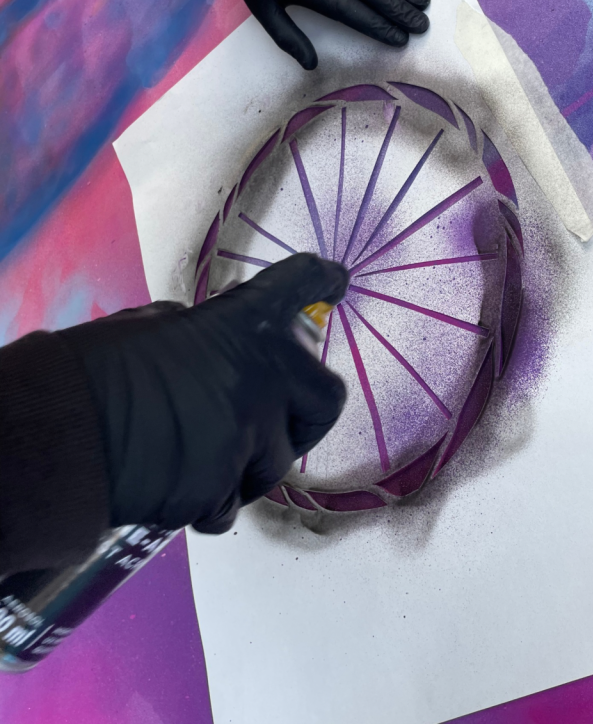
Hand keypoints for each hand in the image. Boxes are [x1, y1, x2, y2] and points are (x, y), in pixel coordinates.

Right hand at [60, 255, 348, 533]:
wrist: (66, 431)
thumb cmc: (99, 371)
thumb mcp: (156, 327)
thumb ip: (209, 336)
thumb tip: (220, 353)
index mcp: (242, 322)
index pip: (299, 283)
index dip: (321, 279)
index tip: (334, 281)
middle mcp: (262, 375)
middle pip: (326, 398)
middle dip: (307, 416)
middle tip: (279, 422)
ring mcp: (249, 434)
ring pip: (274, 465)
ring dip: (245, 467)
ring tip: (198, 458)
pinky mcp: (226, 486)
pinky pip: (230, 504)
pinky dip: (208, 502)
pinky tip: (175, 485)